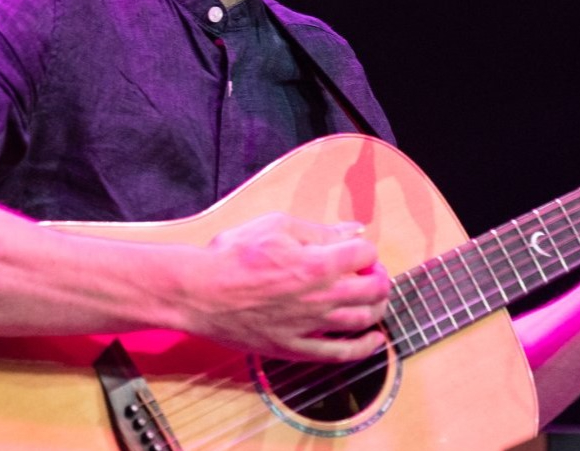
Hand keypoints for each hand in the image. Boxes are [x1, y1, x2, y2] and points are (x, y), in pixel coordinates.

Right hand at [185, 213, 389, 361]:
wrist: (199, 292)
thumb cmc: (233, 254)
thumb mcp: (277, 226)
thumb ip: (319, 230)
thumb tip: (353, 230)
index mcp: (318, 263)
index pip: (364, 253)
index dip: (365, 249)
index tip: (357, 250)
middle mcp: (321, 297)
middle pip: (373, 289)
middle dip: (380, 278)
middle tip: (372, 274)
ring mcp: (309, 326)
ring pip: (362, 321)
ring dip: (377, 308)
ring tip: (374, 300)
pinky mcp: (295, 348)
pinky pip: (338, 354)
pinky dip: (363, 348)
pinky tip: (374, 342)